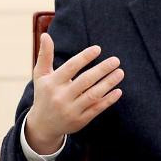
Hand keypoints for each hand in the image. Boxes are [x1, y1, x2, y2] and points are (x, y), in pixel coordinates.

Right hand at [25, 33, 123, 153]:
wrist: (42, 126)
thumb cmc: (44, 94)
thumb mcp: (41, 75)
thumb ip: (45, 55)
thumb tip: (46, 35)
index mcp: (52, 83)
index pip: (70, 68)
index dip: (84, 57)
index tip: (98, 49)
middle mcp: (61, 97)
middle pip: (85, 81)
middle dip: (102, 70)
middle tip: (116, 60)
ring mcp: (71, 110)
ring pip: (93, 95)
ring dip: (108, 84)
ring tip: (120, 72)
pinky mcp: (80, 121)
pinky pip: (96, 109)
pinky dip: (108, 100)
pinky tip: (118, 91)